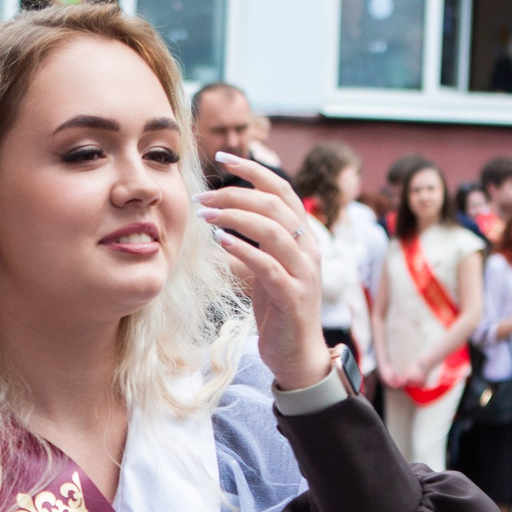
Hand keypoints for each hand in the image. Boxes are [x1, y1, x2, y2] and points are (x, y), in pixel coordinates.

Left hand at [195, 153, 327, 390]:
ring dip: (236, 218)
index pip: (281, 190)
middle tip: (201, 198)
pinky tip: (220, 241)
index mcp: (303, 236)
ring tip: (205, 216)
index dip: (253, 171)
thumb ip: (256, 241)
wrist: (296, 353)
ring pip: (274, 230)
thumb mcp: (267, 267)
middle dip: (236, 194)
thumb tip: (223, 217)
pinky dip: (243, 250)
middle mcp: (309, 248)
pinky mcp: (293, 296)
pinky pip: (269, 265)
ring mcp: (304, 272)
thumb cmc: (278, 309)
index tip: (222, 158)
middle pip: (275, 205)